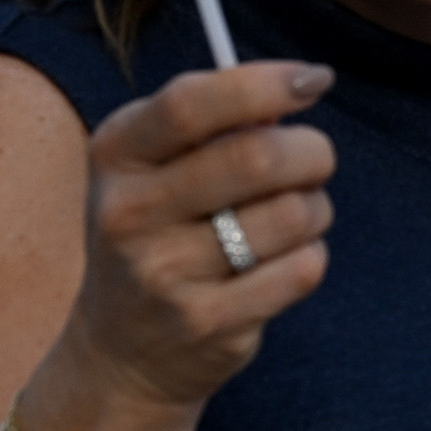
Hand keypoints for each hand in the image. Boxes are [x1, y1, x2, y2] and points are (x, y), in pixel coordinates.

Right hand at [52, 61, 336, 418]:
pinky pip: (301, 268)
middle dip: (311, 151)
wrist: (122, 351)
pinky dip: (308, 257)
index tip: (315, 79)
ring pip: (291, 213)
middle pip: (256, 156)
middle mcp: (127, 213)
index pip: (191, 104)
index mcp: (115, 155)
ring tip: (292, 218)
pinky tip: (278, 263)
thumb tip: (299, 86)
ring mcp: (163, 273)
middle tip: (315, 160)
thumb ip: (218, 124)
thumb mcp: (158, 168)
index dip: (265, 84)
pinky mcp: (205, 321)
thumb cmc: (161, 234)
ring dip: (314, 209)